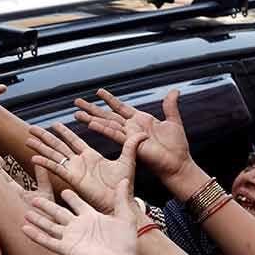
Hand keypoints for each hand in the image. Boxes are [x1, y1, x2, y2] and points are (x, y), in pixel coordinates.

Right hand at [22, 180, 137, 254]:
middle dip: (47, 206)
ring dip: (38, 220)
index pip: (77, 204)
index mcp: (92, 217)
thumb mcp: (125, 216)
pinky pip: (48, 241)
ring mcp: (71, 237)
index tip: (64, 190)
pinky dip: (36, 235)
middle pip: (58, 213)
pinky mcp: (67, 249)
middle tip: (34, 198)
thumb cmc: (126, 244)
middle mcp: (79, 226)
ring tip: (26, 213)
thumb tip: (124, 179)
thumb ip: (120, 198)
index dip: (71, 197)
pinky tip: (25, 229)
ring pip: (50, 226)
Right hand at [27, 122, 146, 212]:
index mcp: (91, 157)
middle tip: (32, 128)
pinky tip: (34, 157)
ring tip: (28, 139)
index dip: (64, 132)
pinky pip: (57, 169)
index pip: (74, 141)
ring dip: (41, 147)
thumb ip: (131, 145)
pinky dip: (45, 163)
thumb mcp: (128, 161)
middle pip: (59, 146)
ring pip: (54, 155)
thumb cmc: (123, 187)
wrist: (120, 204)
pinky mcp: (73, 179)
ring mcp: (75, 171)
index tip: (53, 123)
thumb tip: (142, 133)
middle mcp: (80, 163)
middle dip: (46, 137)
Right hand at [75, 89, 191, 180]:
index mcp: (140, 121)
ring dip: (91, 119)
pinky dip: (103, 130)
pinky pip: (114, 135)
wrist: (178, 163)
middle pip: (107, 116)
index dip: (109, 99)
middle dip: (92, 109)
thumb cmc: (176, 147)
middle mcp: (131, 128)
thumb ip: (170, 106)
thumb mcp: (173, 121)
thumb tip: (174, 90)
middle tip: (77, 102)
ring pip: (106, 125)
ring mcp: (129, 137)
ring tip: (77, 114)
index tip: (98, 92)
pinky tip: (92, 124)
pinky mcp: (130, 145)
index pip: (121, 107)